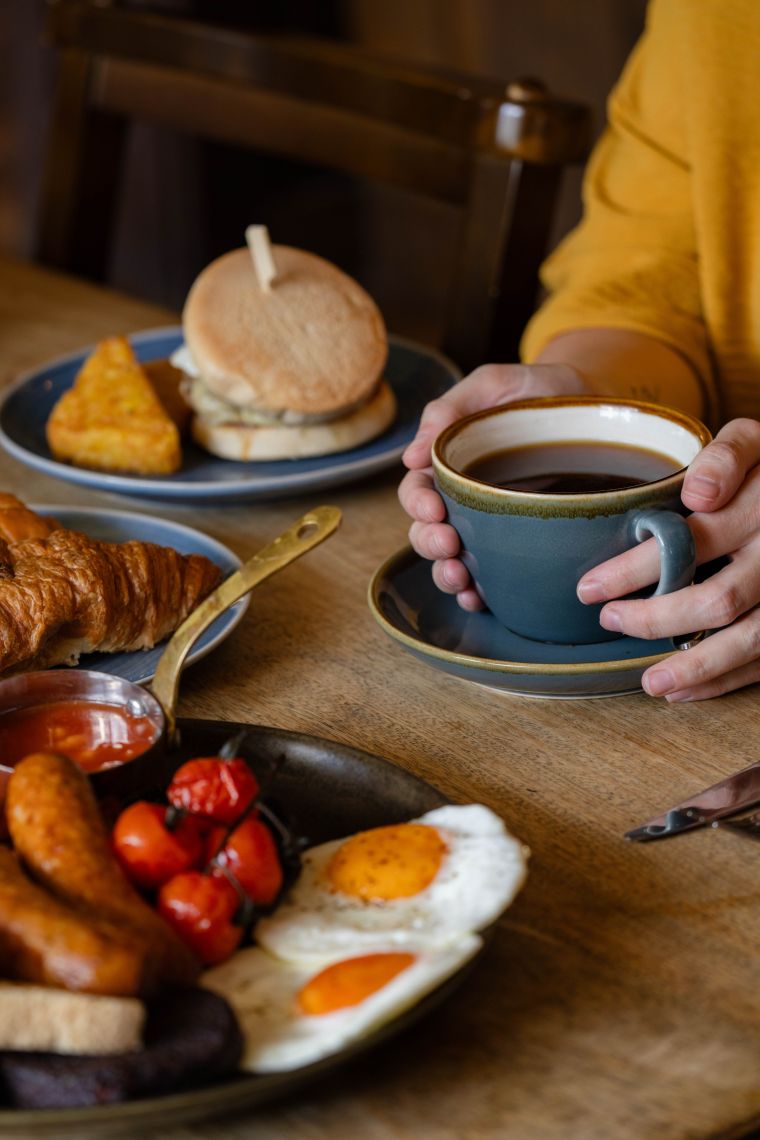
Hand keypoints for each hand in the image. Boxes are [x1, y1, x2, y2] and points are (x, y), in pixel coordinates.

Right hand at [398, 363, 587, 608]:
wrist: (600, 410)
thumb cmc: (542, 392)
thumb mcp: (497, 384)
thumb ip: (452, 408)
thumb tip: (412, 455)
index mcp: (450, 464)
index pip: (416, 489)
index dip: (416, 503)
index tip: (434, 507)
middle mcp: (464, 500)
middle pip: (426, 530)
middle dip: (429, 542)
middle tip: (449, 543)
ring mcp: (490, 526)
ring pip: (451, 560)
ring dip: (446, 574)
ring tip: (460, 577)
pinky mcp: (519, 547)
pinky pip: (491, 577)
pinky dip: (478, 593)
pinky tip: (480, 597)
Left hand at [576, 418, 759, 699]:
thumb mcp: (753, 442)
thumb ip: (726, 457)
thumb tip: (698, 493)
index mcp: (758, 508)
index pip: (691, 543)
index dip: (636, 570)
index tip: (589, 588)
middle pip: (718, 599)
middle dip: (657, 619)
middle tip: (610, 622)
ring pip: (749, 639)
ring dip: (696, 666)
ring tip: (650, 682)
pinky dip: (724, 679)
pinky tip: (684, 689)